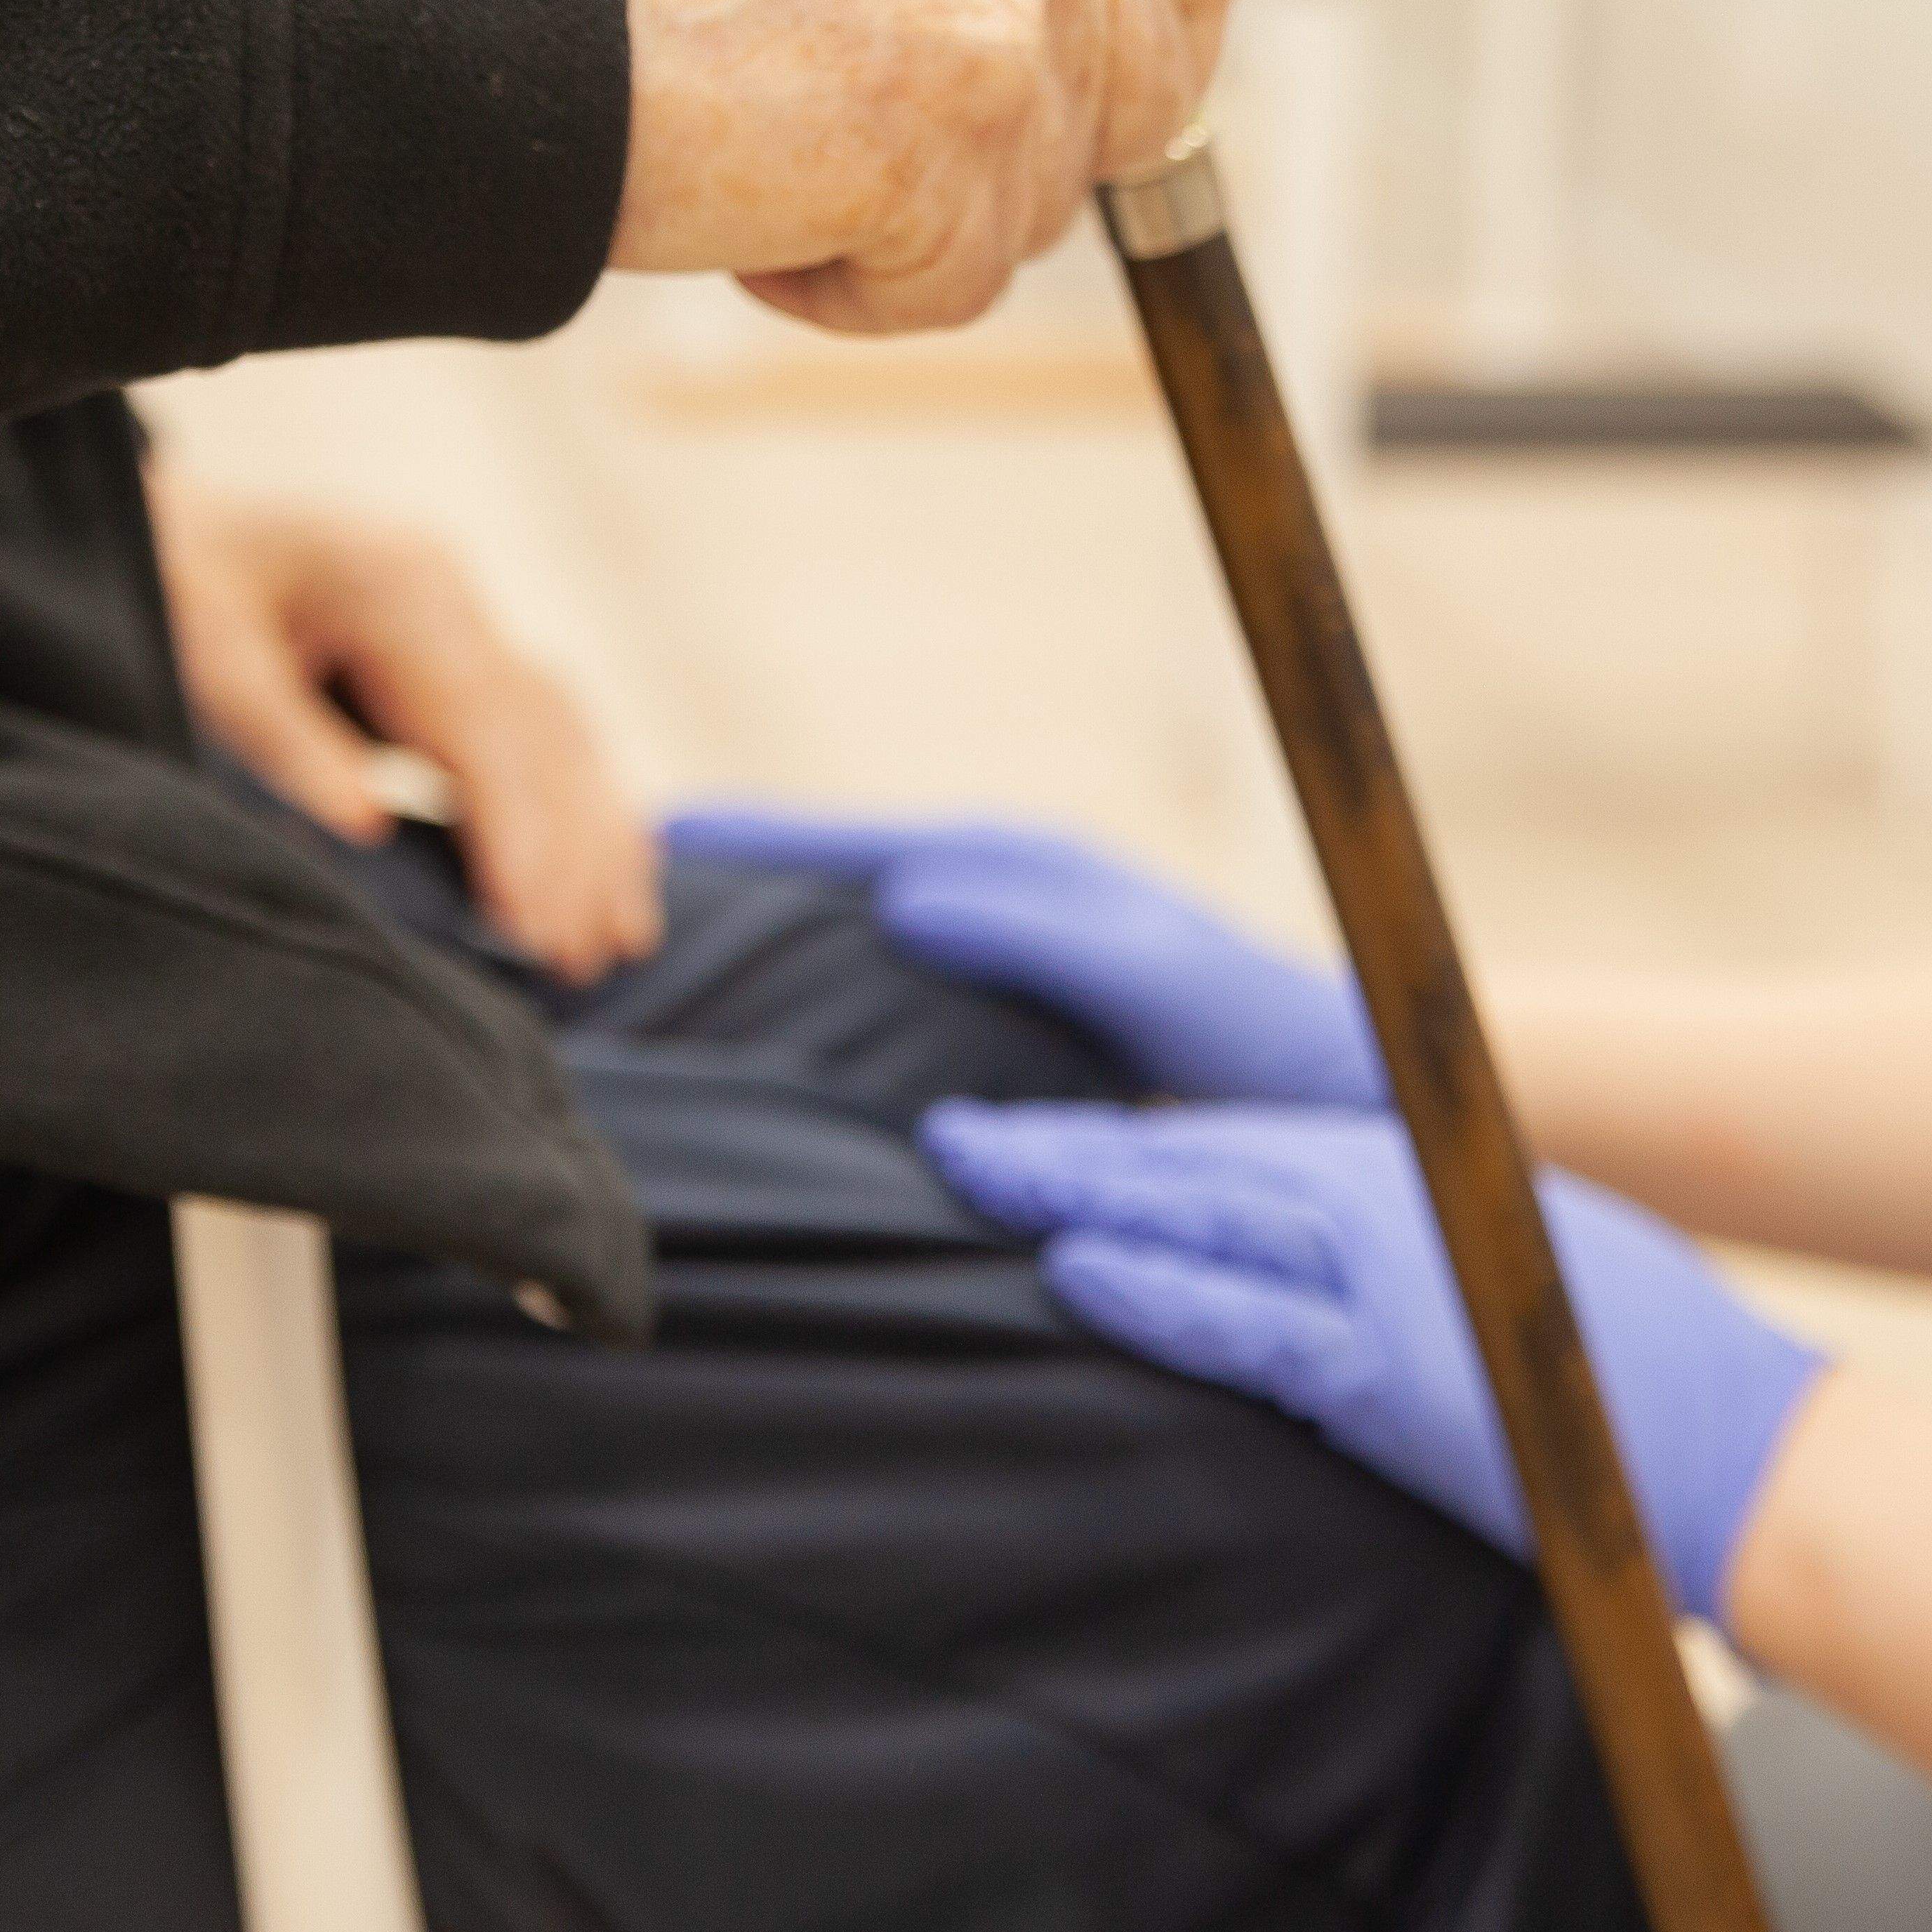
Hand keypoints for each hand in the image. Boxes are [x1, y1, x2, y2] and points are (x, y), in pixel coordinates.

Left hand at [148, 468, 658, 981]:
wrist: (161, 518)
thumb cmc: (171, 583)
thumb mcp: (205, 652)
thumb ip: (285, 736)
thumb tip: (368, 829)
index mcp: (399, 591)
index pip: (484, 730)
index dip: (517, 835)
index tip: (530, 930)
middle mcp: (453, 599)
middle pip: (544, 738)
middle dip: (572, 857)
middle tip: (579, 964)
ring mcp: (466, 619)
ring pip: (565, 737)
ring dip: (599, 841)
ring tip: (623, 943)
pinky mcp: (462, 648)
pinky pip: (550, 731)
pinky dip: (587, 805)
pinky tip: (622, 871)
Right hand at [576, 0, 1259, 333]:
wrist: (501, 2)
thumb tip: (1117, 48)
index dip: (1156, 49)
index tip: (1094, 109)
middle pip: (1147, 87)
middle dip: (1027, 155)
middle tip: (872, 138)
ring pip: (1046, 200)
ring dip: (918, 218)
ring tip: (779, 142)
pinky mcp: (960, 114)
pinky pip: (962, 280)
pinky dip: (859, 287)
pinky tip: (761, 204)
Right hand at [668, 809, 1387, 1107]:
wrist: (1341, 1095)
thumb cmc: (1258, 1031)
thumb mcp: (1153, 975)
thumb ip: (1038, 931)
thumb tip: (903, 893)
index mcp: (1022, 876)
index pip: (858, 848)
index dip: (759, 845)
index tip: (652, 836)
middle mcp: (997, 909)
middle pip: (830, 888)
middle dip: (729, 890)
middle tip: (590, 898)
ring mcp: (994, 970)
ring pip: (845, 950)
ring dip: (757, 956)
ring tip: (639, 974)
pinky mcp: (1002, 1036)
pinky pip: (881, 1010)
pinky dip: (811, 1013)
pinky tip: (750, 1059)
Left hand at [924, 1102, 1828, 1624]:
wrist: (1740, 1445)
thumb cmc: (1633, 1374)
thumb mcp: (1505, 1280)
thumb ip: (1413, 1259)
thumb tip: (1334, 1269)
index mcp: (1407, 1188)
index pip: (1230, 1151)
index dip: (1121, 1143)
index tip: (1022, 1136)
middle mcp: (1385, 1207)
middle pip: (1190, 1162)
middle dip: (1061, 1148)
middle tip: (947, 1134)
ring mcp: (1386, 1283)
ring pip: (1198, 1216)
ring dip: (1077, 1192)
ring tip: (969, 1169)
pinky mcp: (1390, 1373)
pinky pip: (1248, 1326)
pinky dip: (1159, 1293)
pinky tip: (1077, 1271)